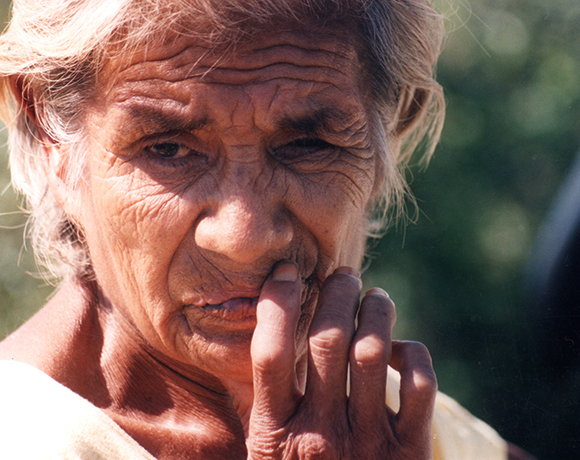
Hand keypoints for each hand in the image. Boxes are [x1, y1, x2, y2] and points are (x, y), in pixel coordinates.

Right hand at [235, 263, 436, 458]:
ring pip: (373, 350)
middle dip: (337, 293)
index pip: (270, 352)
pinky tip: (398, 350)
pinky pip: (419, 383)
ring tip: (375, 297)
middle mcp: (319, 436)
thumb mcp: (269, 449)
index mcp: (275, 434)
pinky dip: (412, 354)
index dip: (278, 301)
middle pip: (328, 339)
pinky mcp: (410, 451)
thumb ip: (268, 399)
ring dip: (376, 310)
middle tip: (343, 275)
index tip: (288, 273)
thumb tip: (269, 327)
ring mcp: (367, 444)